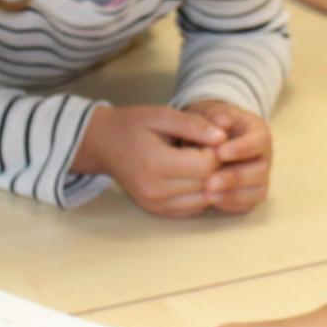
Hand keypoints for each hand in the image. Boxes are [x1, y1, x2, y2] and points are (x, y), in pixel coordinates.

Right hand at [76, 104, 227, 216]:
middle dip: (216, 167)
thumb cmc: (132, 125)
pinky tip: (192, 175)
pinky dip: (200, 193)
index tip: (209, 137)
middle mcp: (155, 191)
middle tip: (206, 147)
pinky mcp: (157, 212)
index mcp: (156, 164)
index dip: (217, 150)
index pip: (206, 165)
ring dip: (211, 182)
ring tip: (199, 160)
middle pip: (207, 184)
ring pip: (204, 200)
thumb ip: (193, 125)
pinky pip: (193, 208)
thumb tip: (223, 137)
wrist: (103, 144)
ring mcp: (155, 205)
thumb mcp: (162, 114)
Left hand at [183, 100, 271, 213]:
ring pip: (257, 190)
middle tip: (210, 182)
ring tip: (207, 195)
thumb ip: (215, 116)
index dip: (242, 148)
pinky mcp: (250, 194)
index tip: (219, 153)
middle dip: (236, 177)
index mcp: (259, 133)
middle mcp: (264, 157)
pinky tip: (212, 202)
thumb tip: (223, 123)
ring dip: (233, 195)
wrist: (206, 139)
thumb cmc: (209, 124)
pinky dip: (231, 204)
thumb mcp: (209, 113)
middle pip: (261, 170)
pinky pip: (247, 204)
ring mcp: (259, 177)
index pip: (260, 141)